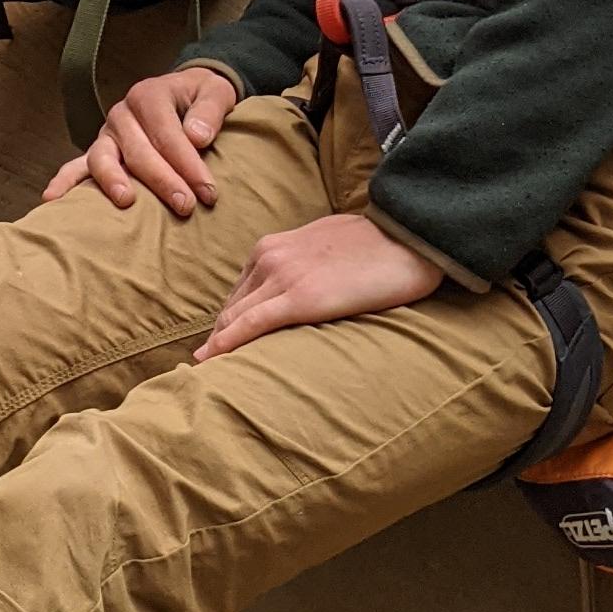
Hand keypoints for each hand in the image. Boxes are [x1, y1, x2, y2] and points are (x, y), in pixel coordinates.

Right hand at [42, 63, 239, 213]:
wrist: (183, 95)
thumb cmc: (200, 99)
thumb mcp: (216, 93)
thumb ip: (209, 112)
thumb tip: (197, 137)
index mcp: (149, 95)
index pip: (168, 134)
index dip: (188, 164)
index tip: (208, 193)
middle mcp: (122, 114)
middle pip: (138, 150)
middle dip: (162, 180)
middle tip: (185, 206)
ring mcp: (106, 135)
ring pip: (103, 158)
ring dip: (113, 181)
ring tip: (126, 201)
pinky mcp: (98, 153)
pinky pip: (77, 167)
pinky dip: (64, 182)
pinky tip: (52, 200)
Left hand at [195, 208, 442, 362]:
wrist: (408, 235)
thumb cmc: (376, 243)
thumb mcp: (325, 244)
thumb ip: (303, 263)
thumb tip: (304, 286)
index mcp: (273, 247)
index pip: (239, 293)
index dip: (226, 323)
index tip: (217, 348)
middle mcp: (269, 258)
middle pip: (231, 308)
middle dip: (217, 339)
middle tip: (204, 369)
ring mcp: (282, 276)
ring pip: (235, 318)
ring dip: (217, 346)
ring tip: (204, 376)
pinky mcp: (300, 298)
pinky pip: (251, 324)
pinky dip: (227, 344)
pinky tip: (212, 362)